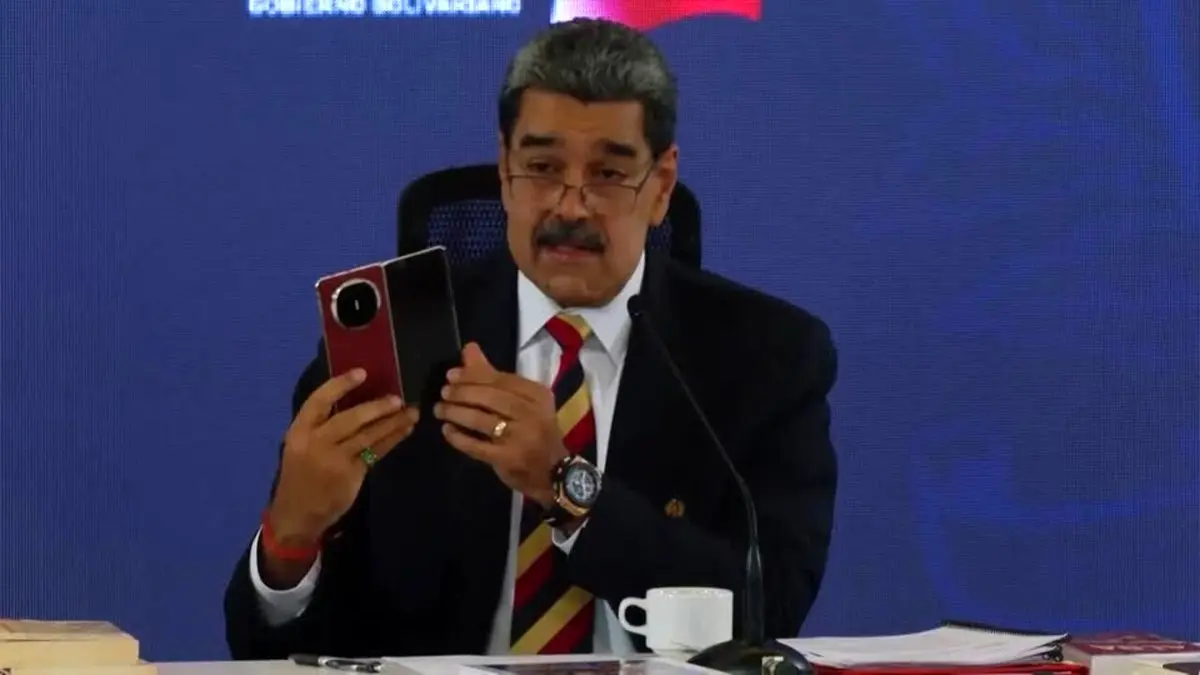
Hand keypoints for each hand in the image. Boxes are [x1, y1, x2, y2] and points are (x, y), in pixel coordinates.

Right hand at [267, 369, 419, 548]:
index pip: (319, 400)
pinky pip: (375, 452)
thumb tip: (359, 400)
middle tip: (397, 399)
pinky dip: (392, 440)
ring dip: (392, 423)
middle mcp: (316, 442)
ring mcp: (334, 459)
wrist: (297, 514)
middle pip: (350, 418)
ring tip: (411, 413)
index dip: (340, 385)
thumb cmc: (302, 475)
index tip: (362, 372)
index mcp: (299, 431)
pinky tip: (405, 431)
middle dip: (377, 407)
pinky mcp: (350, 474)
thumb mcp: (301, 447)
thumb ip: (322, 427)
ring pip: (368, 436)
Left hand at [434, 343, 566, 507]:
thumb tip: (468, 349)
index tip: (452, 375)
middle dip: (463, 393)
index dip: (473, 376)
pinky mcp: (509, 458)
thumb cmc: (535, 433)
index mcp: (537, 396)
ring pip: (481, 420)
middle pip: (491, 397)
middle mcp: (532, 414)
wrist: (556, 473)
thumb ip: (494, 376)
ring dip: (456, 413)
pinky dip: (459, 438)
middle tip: (444, 392)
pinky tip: (448, 431)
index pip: (501, 379)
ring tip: (440, 410)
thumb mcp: (522, 402)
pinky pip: (477, 446)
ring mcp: (521, 437)